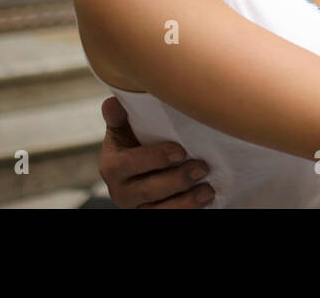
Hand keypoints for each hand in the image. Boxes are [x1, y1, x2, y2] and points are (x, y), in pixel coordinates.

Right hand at [98, 96, 214, 207]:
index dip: (155, 158)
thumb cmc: (134, 144)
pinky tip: (205, 199)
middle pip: (149, 190)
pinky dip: (187, 210)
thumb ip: (119, 118)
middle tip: (202, 167)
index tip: (180, 151)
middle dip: (177, 180)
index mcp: (112, 166)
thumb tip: (112, 102)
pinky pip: (169, 216)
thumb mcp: (123, 131)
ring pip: (160, 210)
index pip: (130, 164)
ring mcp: (137, 207)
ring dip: (186, 201)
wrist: (137, 171)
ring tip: (208, 189)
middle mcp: (121, 191)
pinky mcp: (151, 215)